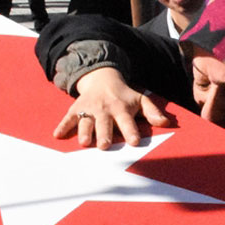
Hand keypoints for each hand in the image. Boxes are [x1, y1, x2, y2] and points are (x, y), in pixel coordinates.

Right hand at [53, 68, 171, 147]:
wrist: (102, 79)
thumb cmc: (124, 95)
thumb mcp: (140, 100)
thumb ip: (152, 112)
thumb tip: (166, 123)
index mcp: (121, 108)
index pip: (127, 121)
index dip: (131, 131)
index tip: (134, 141)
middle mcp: (105, 109)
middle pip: (105, 123)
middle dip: (105, 134)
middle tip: (105, 145)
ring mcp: (89, 109)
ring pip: (86, 122)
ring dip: (85, 131)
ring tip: (85, 143)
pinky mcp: (76, 109)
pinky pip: (68, 118)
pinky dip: (62, 126)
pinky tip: (57, 135)